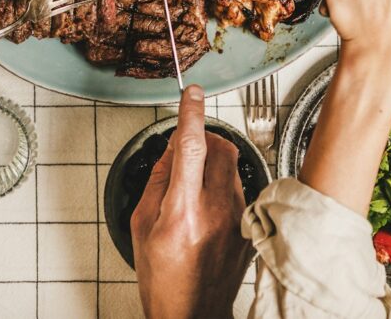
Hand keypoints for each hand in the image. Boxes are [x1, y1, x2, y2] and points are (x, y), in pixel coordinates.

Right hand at [131, 85, 249, 318]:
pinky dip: (221, 186)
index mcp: (182, 212)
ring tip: (193, 189)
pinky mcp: (249, 228)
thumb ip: (158, 181)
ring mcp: (237, 221)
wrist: (192, 315)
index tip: (192, 93)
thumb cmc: (163, 279)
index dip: (191, 114)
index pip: (190, 147)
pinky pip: (238, 189)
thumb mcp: (141, 225)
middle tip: (186, 149)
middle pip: (219, 148)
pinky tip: (207, 210)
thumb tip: (171, 149)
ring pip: (231, 166)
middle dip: (204, 137)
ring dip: (212, 163)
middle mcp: (215, 213)